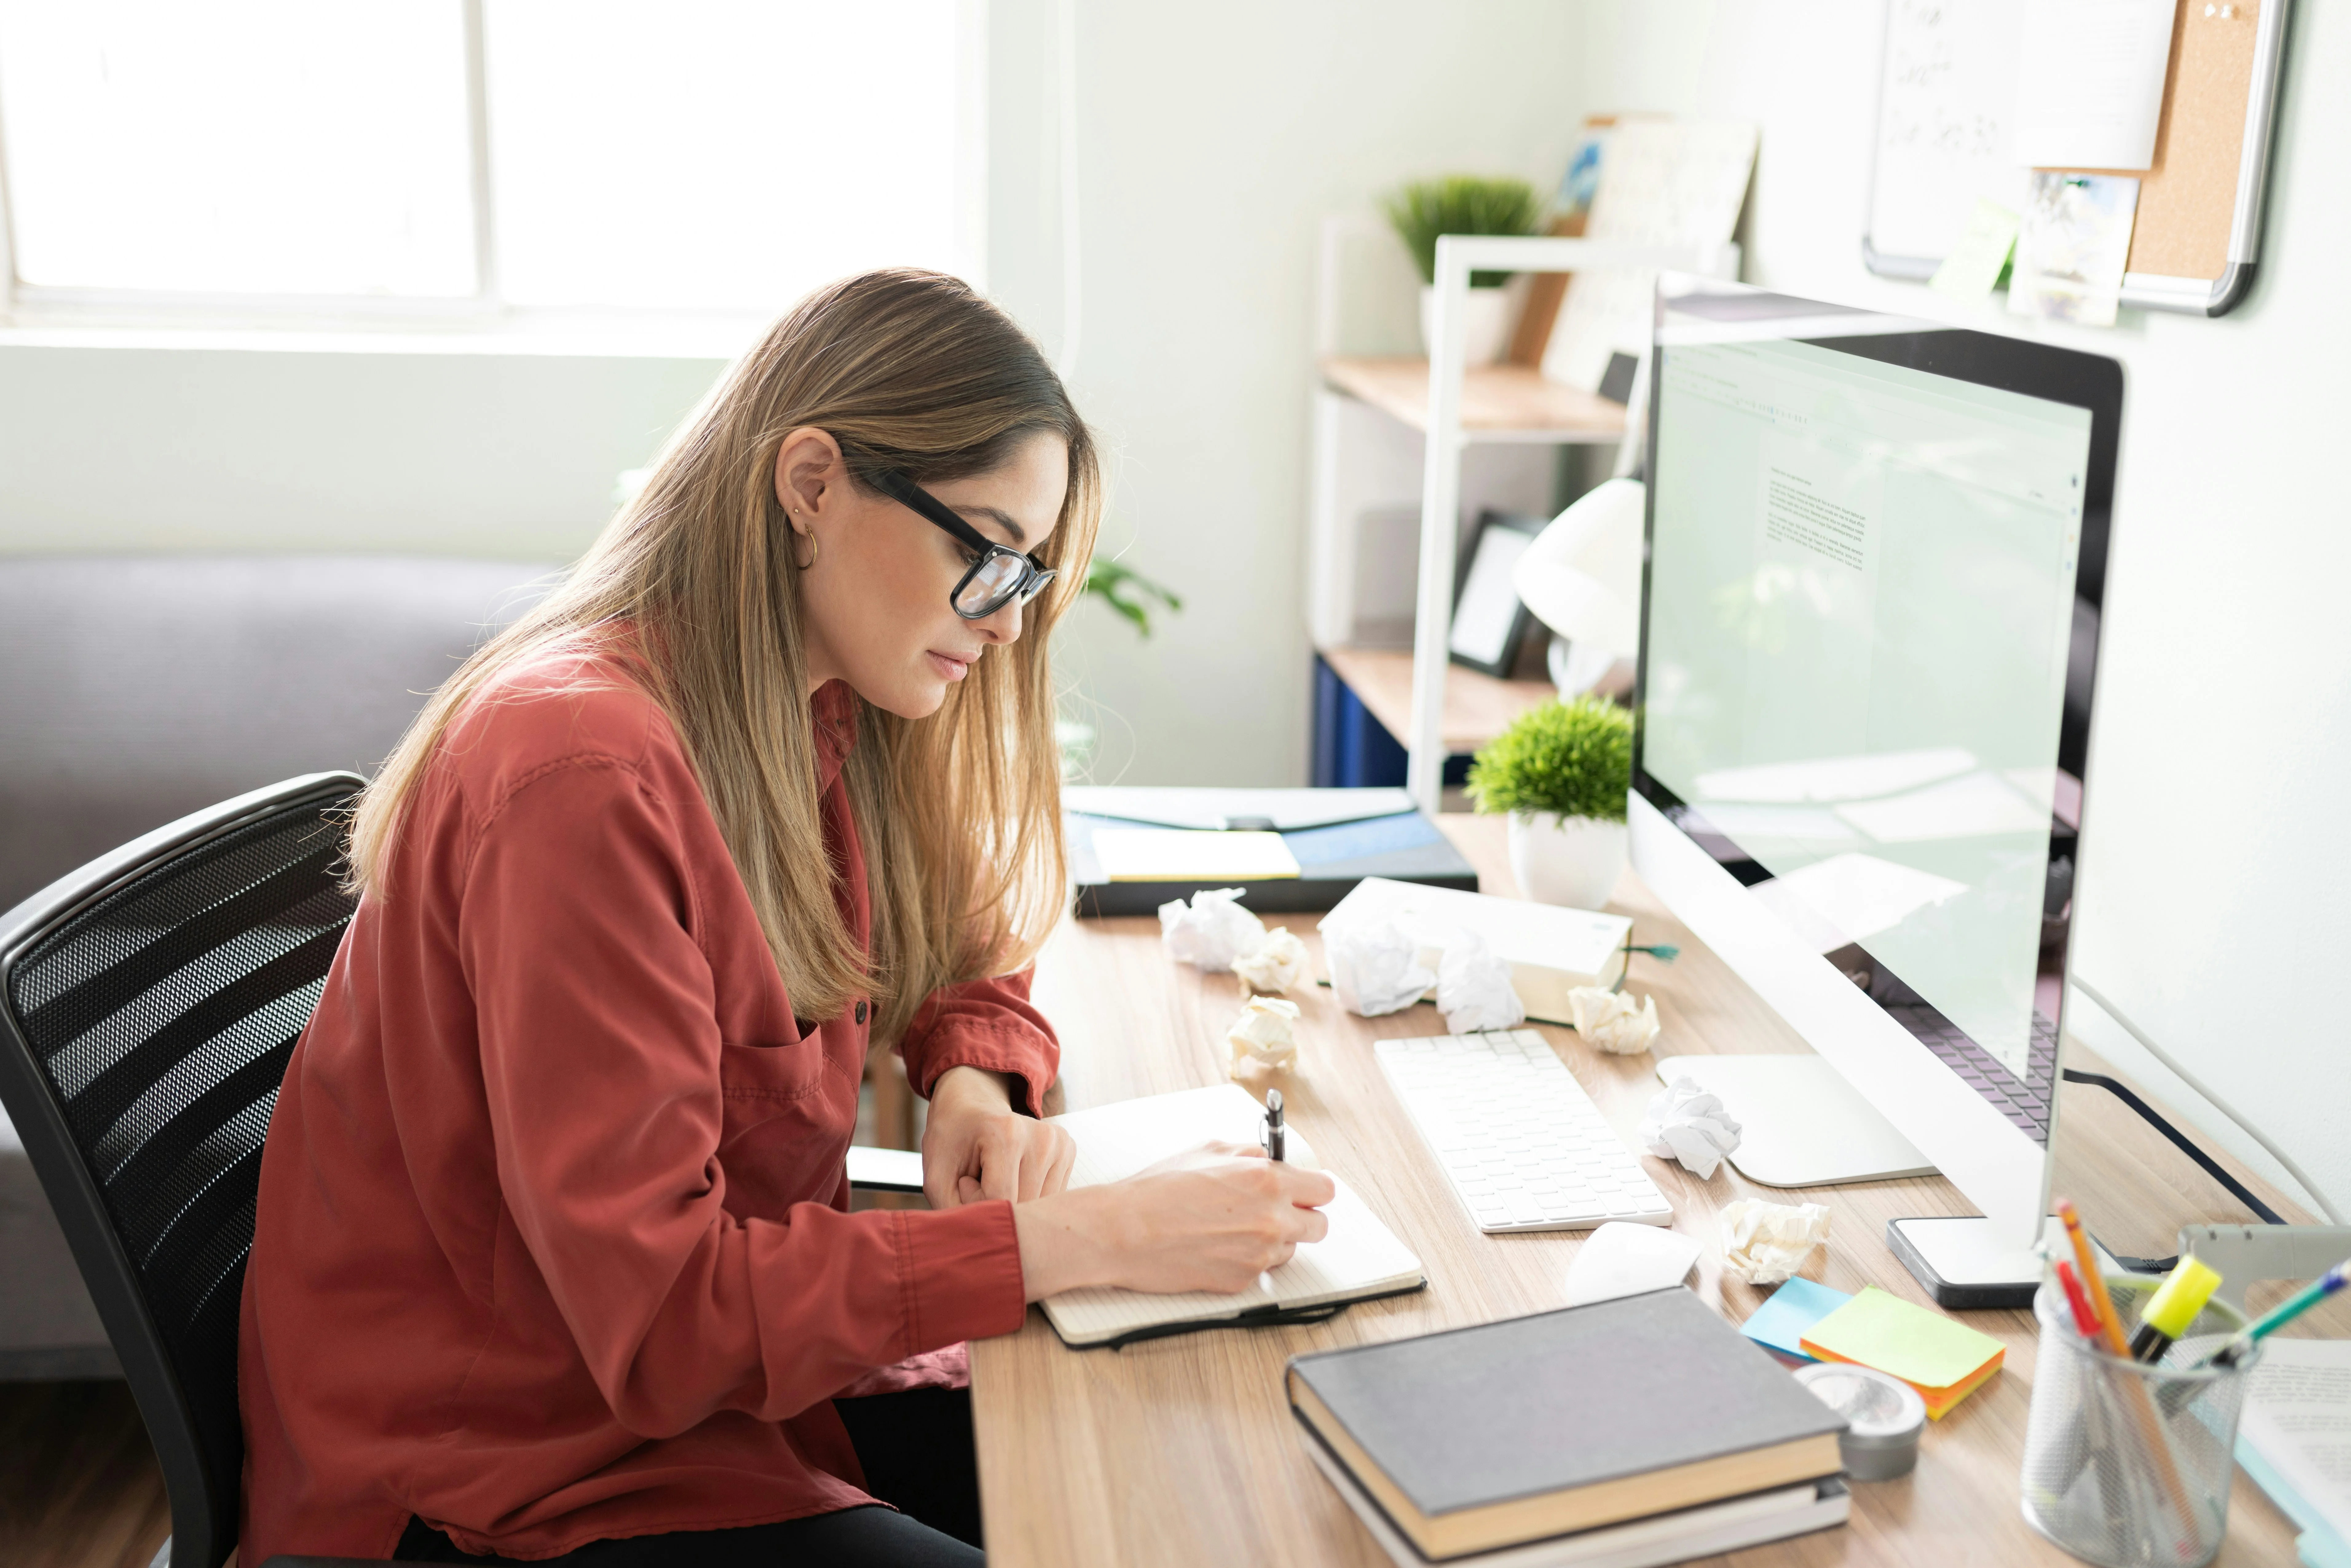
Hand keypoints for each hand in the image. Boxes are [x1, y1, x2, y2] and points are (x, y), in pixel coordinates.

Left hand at [920, 1064, 1074, 1208]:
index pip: (1001, 1200)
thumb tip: (988, 1247)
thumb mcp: (937, 1177)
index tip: (965, 1182)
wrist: (971, 1105)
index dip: (978, 1203)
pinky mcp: (1068, 1150)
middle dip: (999, 1207)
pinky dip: (1030, 1197)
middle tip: (979, 1181)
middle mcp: (1041, 1136)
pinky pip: (1051, 1197)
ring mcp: (1059, 1143)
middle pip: (1025, 1206)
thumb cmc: (952, 1141)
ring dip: (1016, 1203)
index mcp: (1006, 1134)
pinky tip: (1015, 1177)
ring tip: (997, 1178)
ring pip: (1041, 1207)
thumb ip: (956, 1214)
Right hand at [1011, 1142, 1336, 1300]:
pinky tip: (1217, 1246)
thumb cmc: (1158, 1189)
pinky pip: (1262, 1270)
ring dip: (1273, 1240)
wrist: (1124, 1231)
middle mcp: (1271, 1220)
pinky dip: (1248, 1260)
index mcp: (1268, 1180)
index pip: (1325, 1190)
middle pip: (1319, 1227)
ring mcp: (1259, 1255)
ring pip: (1291, 1250)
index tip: (1303, 1191)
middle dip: (1302, 1218)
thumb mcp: (1208, 1151)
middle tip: (1275, 1211)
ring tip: (1234, 1228)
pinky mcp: (1242, 1282)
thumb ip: (1250, 1154)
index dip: (1312, 1190)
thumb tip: (1270, 1158)